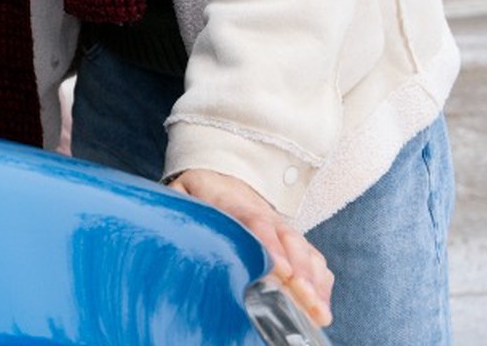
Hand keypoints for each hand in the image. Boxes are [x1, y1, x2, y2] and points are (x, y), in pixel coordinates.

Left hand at [168, 168, 332, 327]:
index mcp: (235, 204)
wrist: (223, 174)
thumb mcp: (182, 193)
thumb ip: (177, 206)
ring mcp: (283, 229)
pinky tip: (321, 306)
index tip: (280, 270)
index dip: (269, 246)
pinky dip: (321, 283)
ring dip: (315, 283)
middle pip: (289, 242)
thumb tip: (164, 225)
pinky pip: (315, 260)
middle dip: (301, 273)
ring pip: (306, 252)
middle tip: (306, 299)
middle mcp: (267, 216)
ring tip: (319, 313)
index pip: (255, 222)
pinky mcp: (293, 241)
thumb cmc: (200, 192)